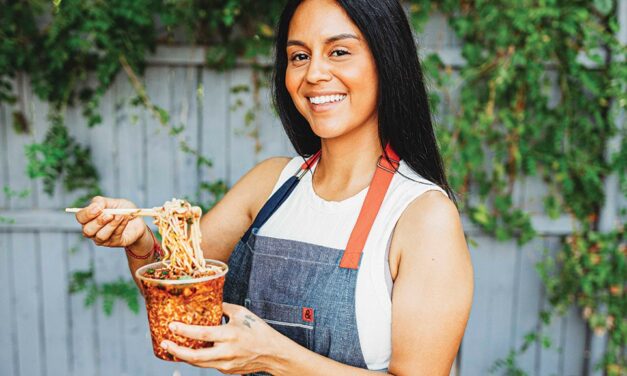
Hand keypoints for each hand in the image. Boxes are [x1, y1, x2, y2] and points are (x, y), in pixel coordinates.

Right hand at [75, 196, 146, 247]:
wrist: (138, 220)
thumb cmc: (123, 210)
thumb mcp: (113, 202)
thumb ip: (101, 202)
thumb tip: (96, 206)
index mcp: (89, 218)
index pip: (80, 217)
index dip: (87, 213)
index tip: (98, 208)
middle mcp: (92, 230)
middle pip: (87, 230)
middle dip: (99, 222)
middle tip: (110, 215)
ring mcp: (102, 238)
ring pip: (100, 236)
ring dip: (111, 225)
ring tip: (120, 216)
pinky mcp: (114, 242)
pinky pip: (114, 236)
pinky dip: (120, 226)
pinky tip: (125, 218)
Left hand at [161, 303, 287, 373]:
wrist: (273, 353)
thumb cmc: (258, 330)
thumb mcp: (242, 313)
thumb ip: (223, 308)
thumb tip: (208, 302)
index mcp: (230, 335)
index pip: (202, 334)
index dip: (185, 331)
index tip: (172, 326)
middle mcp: (226, 352)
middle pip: (195, 356)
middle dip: (177, 351)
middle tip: (165, 343)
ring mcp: (226, 364)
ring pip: (199, 363)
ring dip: (184, 356)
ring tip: (172, 348)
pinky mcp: (227, 370)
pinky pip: (209, 364)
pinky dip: (198, 358)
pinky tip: (192, 351)